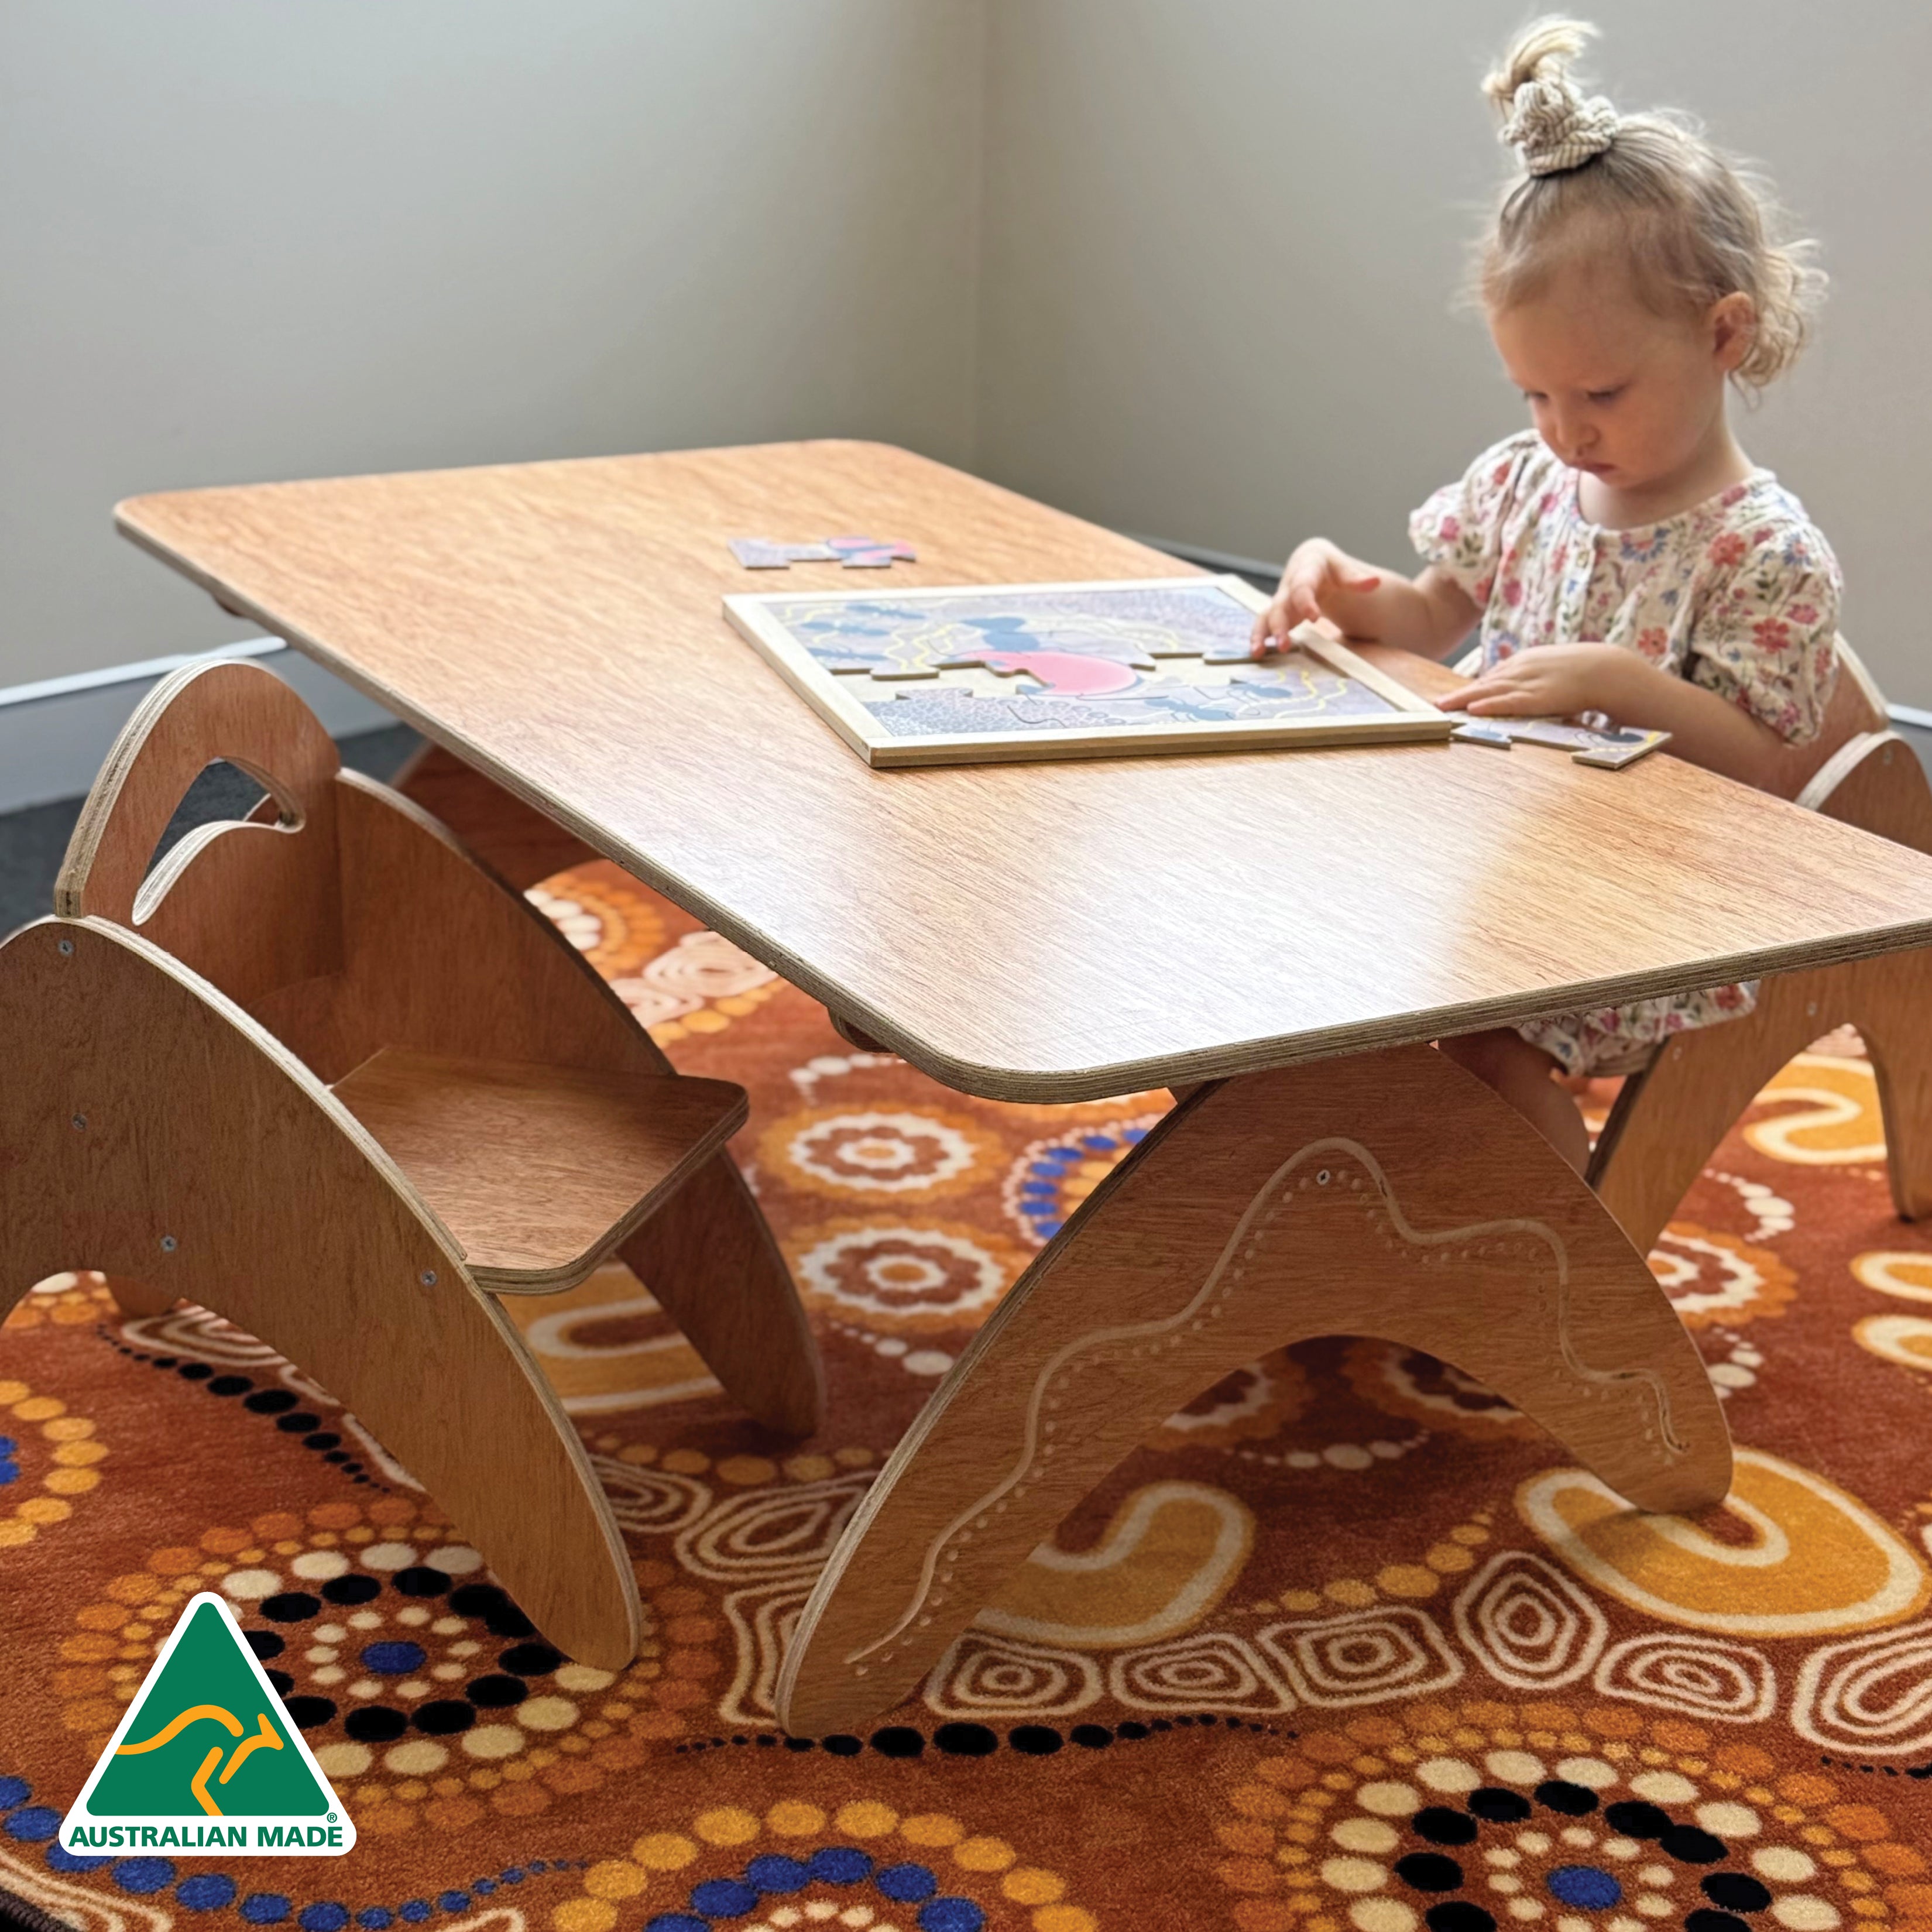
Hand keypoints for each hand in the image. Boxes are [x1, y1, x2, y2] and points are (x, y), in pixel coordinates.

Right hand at [1250, 539, 1381, 656]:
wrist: (1315, 566)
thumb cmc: (1333, 569)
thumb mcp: (1345, 570)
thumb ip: (1356, 579)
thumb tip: (1375, 582)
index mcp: (1307, 566)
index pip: (1303, 584)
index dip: (1305, 601)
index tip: (1313, 618)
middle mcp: (1289, 582)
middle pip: (1281, 603)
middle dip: (1280, 624)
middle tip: (1284, 645)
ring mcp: (1282, 598)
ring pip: (1268, 614)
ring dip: (1263, 633)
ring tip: (1258, 651)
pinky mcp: (1278, 612)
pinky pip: (1265, 623)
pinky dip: (1260, 636)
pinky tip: (1257, 653)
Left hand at [1435, 643, 1637, 719]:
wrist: (1608, 669)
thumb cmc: (1585, 671)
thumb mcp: (1555, 668)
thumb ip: (1536, 677)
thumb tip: (1526, 689)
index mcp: (1526, 661)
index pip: (1493, 677)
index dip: (1471, 689)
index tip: (1452, 698)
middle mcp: (1522, 669)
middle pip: (1484, 683)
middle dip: (1459, 695)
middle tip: (1435, 704)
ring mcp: (1529, 682)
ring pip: (1490, 691)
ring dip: (1464, 700)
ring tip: (1442, 707)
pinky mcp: (1539, 697)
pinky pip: (1509, 701)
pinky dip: (1490, 704)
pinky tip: (1473, 708)